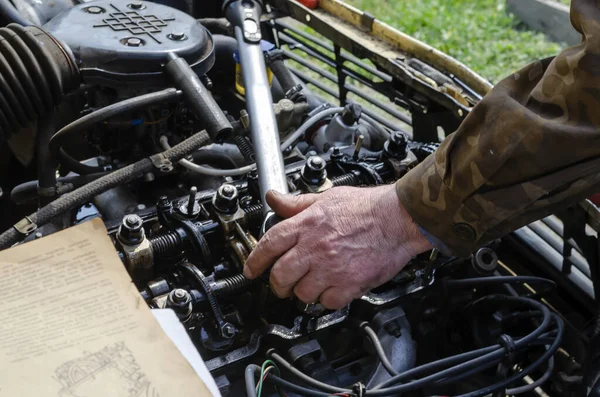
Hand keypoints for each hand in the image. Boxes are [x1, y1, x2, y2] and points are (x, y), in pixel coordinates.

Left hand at [243, 185, 432, 308]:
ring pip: (301, 293)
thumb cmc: (367, 207)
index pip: (269, 244)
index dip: (255, 260)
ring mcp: (331, 268)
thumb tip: (274, 198)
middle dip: (277, 284)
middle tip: (281, 285)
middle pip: (280, 275)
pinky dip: (326, 300)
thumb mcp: (327, 198)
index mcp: (307, 225)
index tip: (251, 270)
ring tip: (311, 285)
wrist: (398, 218)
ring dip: (303, 293)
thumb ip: (297, 203)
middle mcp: (315, 247)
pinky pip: (327, 302)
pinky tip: (331, 290)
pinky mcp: (349, 284)